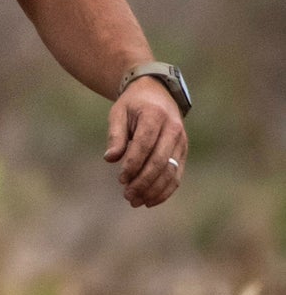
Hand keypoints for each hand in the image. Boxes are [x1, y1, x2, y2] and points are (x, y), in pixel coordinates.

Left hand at [104, 78, 186, 207]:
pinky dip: (165, 191)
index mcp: (155, 116)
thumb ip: (115, 135)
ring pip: (171, 172)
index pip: (144, 145)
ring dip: (153, 190)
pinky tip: (150, 201)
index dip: (133, 165)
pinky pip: (177, 175)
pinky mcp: (183, 152)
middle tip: (127, 195)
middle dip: (143, 182)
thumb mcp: (118, 112)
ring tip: (135, 201)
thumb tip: (110, 159)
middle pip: (159, 162)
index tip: (120, 179)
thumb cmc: (133, 105)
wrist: (157, 93)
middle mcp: (173, 129)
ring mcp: (181, 141)